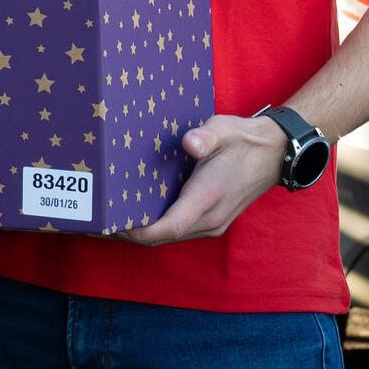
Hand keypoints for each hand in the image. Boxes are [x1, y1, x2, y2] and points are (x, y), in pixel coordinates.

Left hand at [113, 114, 284, 244]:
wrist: (275, 154)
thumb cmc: (243, 141)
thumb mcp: (224, 130)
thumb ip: (206, 137)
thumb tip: (190, 143)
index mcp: (208, 198)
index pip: (168, 227)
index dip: (137, 232)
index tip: (109, 226)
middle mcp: (209, 218)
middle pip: (162, 237)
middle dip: (127, 234)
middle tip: (93, 223)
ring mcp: (211, 223)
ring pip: (168, 236)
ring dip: (138, 232)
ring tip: (105, 219)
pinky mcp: (211, 220)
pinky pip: (176, 230)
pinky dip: (153, 227)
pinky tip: (132, 213)